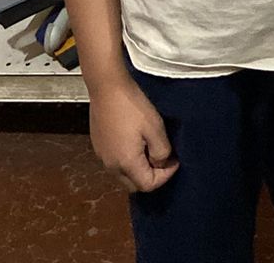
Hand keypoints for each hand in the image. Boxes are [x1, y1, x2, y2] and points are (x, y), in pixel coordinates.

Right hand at [91, 77, 176, 192]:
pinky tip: (135, 141)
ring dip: (139, 169)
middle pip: (134, 185)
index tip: (174, 160)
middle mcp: (111, 165)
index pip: (148, 186)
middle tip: (163, 158)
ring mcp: (102, 156)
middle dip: (151, 177)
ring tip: (150, 148)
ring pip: (123, 175)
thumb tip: (161, 163)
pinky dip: (127, 160)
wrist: (107, 87)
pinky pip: (115, 162)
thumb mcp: (155, 128)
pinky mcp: (99, 146)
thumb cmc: (132, 106)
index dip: (165, 176)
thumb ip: (162, 152)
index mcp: (126, 163)